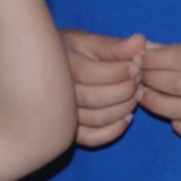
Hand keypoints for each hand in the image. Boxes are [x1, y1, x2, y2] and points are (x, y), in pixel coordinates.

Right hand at [62, 28, 145, 148]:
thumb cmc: (68, 52)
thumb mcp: (86, 42)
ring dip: (124, 108)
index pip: (90, 73)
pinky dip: (114, 131)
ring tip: (134, 94)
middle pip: (95, 98)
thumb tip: (140, 42)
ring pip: (97, 119)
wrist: (39, 72)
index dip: (119, 71)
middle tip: (138, 78)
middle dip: (126, 88)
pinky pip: (91, 138)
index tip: (135, 65)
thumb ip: (113, 45)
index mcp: (58, 66)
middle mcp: (55, 94)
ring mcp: (59, 116)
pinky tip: (126, 117)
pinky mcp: (67, 132)